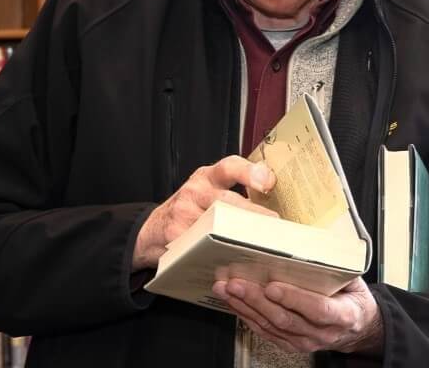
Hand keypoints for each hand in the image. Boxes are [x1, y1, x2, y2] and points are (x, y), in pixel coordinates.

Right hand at [133, 155, 275, 269]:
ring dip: (241, 237)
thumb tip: (271, 193)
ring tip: (263, 246)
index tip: (267, 182)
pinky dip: (221, 255)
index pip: (230, 167)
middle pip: (228, 201)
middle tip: (275, 226)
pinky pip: (203, 247)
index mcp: (207, 177)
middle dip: (253, 215)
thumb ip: (236, 188)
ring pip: (217, 226)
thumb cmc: (190, 209)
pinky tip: (236, 262)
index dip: (249, 172)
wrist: (153, 230)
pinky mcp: (176, 236)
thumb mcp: (208, 190)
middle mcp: (195, 191)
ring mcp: (183, 213)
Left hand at [212, 276, 383, 355]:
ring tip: (226, 289)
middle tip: (236, 283)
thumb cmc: (351, 297)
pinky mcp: (291, 344)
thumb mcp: (352, 279)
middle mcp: (321, 333)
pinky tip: (234, 303)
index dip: (293, 298)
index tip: (272, 286)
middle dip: (256, 300)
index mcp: (341, 315)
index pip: (316, 309)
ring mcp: (305, 341)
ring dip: (245, 307)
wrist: (357, 326)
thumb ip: (335, 265)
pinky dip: (247, 317)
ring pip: (271, 326)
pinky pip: (265, 332)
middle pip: (285, 318)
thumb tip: (315, 239)